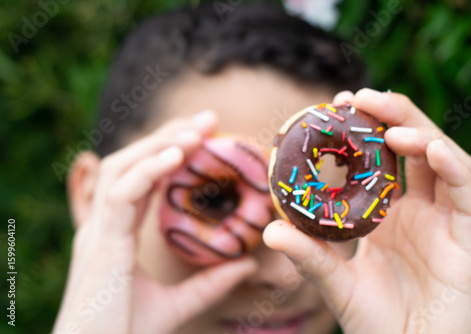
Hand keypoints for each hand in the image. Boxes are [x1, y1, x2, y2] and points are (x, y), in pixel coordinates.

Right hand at [53, 110, 256, 333]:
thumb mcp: (177, 305)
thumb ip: (209, 283)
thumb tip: (247, 264)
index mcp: (115, 234)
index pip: (140, 179)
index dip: (168, 152)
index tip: (205, 135)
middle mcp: (103, 225)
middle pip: (129, 163)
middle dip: (167, 136)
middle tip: (207, 120)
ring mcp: (98, 232)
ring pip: (121, 169)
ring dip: (157, 145)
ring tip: (195, 132)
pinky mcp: (100, 244)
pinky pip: (121, 194)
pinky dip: (147, 170)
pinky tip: (176, 155)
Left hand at [263, 89, 470, 333]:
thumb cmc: (373, 321)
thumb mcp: (335, 282)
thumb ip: (309, 256)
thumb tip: (269, 230)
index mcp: (388, 212)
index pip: (382, 157)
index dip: (365, 127)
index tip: (338, 105)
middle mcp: (419, 209)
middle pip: (414, 146)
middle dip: (392, 115)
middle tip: (360, 97)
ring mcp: (444, 220)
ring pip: (444, 159)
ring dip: (420, 132)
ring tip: (388, 121)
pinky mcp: (466, 239)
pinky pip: (467, 195)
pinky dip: (451, 166)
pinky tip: (429, 147)